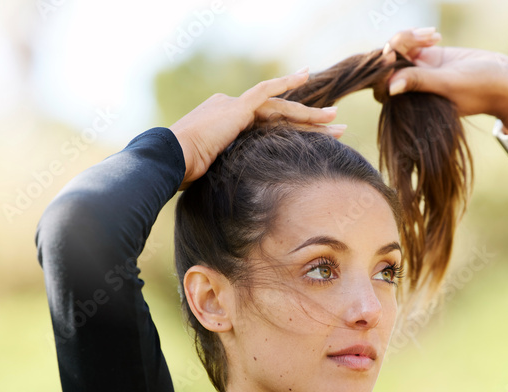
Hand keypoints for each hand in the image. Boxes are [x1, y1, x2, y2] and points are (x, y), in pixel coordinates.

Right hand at [169, 68, 344, 190]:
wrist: (171, 160)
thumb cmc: (185, 175)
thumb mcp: (213, 177)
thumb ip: (228, 177)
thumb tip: (235, 200)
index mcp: (224, 125)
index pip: (266, 127)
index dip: (290, 133)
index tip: (309, 138)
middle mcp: (230, 110)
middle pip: (279, 118)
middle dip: (309, 123)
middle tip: (336, 127)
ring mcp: (234, 106)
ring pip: (281, 109)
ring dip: (309, 115)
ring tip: (336, 120)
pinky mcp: (237, 107)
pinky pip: (266, 91)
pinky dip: (285, 83)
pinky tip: (306, 76)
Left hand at [381, 27, 507, 128]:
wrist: (505, 81)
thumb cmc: (480, 88)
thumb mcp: (449, 84)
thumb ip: (420, 83)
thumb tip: (390, 87)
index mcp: (412, 103)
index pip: (383, 86)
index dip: (382, 68)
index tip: (391, 53)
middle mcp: (412, 89)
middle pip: (388, 65)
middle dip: (397, 46)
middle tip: (419, 37)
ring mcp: (420, 72)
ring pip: (398, 51)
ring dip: (408, 38)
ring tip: (431, 35)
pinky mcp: (429, 58)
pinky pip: (410, 44)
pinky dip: (417, 35)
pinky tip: (435, 36)